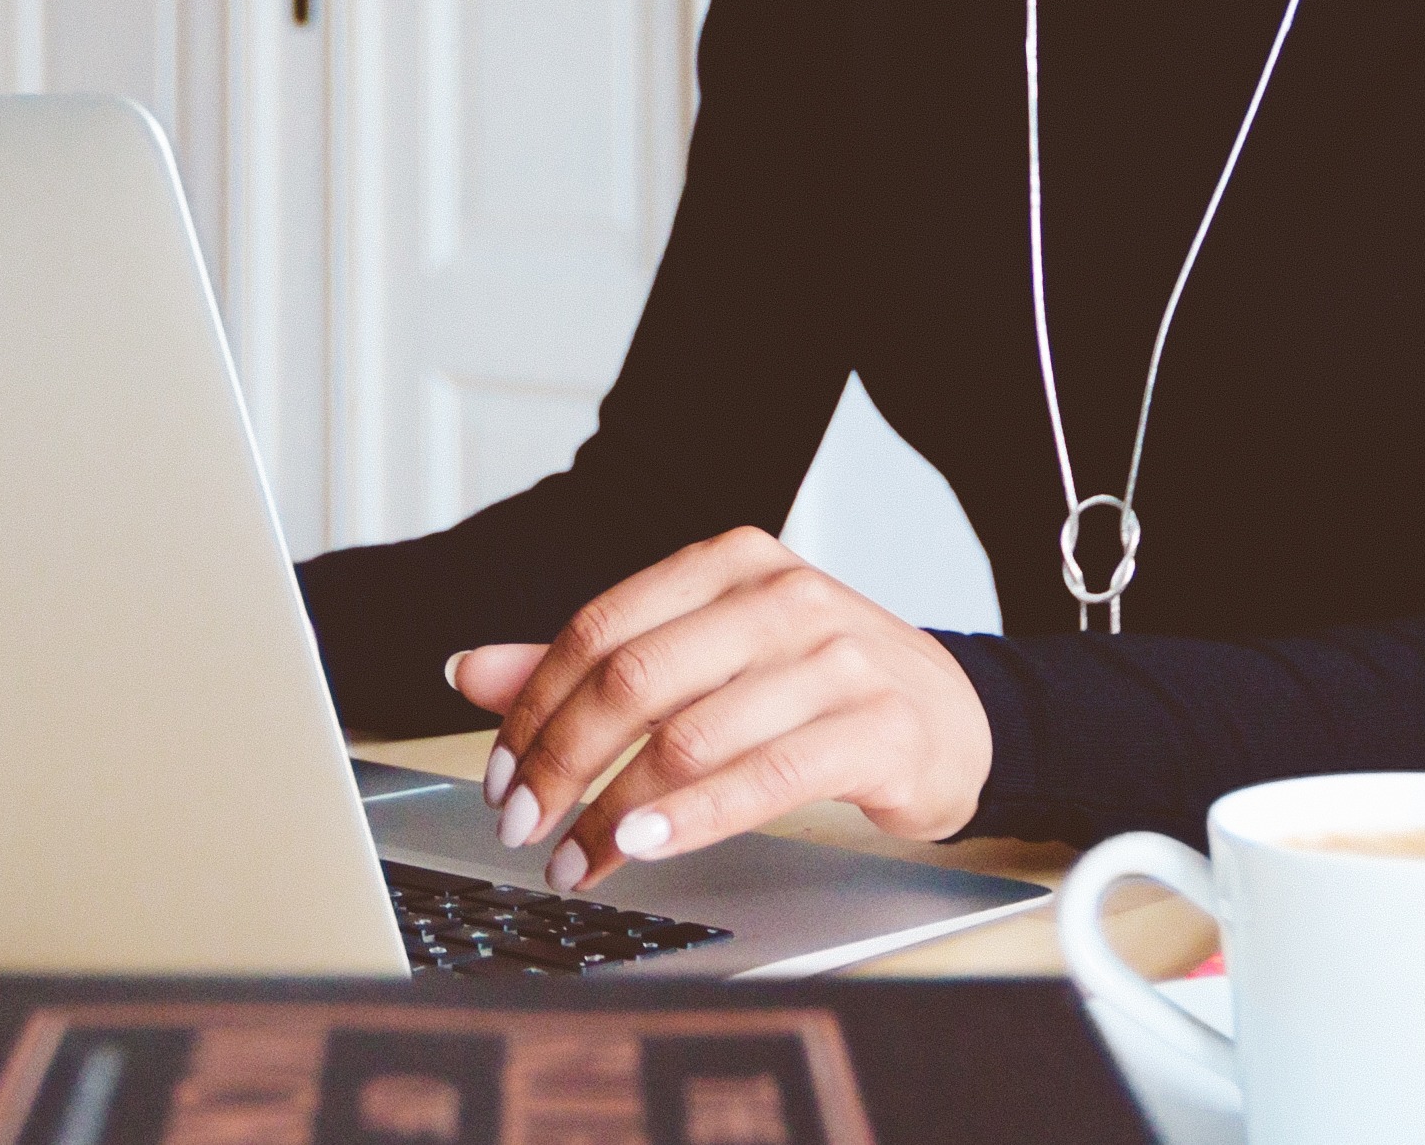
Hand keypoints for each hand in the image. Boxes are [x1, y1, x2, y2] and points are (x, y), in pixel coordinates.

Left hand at [446, 526, 989, 891]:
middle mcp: (782, 597)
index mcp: (728, 564)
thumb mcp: (706, 656)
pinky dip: (690, 818)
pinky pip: (762, 778)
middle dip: (561, 764)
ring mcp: (837, 659)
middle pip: (634, 680)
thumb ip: (594, 663)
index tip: (500, 774)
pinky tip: (644, 846)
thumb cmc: (817, 686)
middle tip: (523, 826)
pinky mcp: (878, 727)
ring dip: (613, 811)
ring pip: (689, 737)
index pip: (600, 629)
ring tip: (574, 861)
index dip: (533, 707)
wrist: (955, 716)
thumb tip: (469, 670)